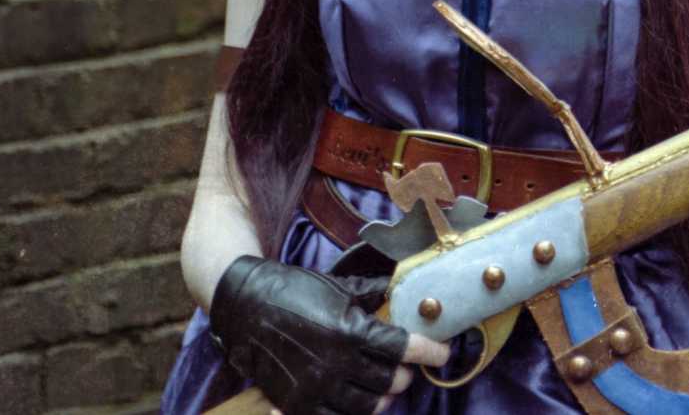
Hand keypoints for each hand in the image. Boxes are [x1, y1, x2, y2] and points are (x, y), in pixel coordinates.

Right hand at [209, 255, 449, 414]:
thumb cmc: (295, 290)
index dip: (429, 352)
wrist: (245, 306)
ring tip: (387, 388)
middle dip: (405, 376)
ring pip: (366, 406)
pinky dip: (352, 412)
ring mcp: (314, 388)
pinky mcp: (295, 404)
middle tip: (408, 369)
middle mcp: (335, 363)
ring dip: (383, 398)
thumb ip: (372, 295)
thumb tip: (402, 292)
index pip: (402, 348)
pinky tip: (357, 400)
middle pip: (389, 382)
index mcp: (349, 331)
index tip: (442, 353)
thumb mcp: (338, 287)